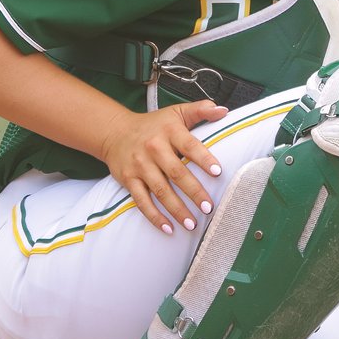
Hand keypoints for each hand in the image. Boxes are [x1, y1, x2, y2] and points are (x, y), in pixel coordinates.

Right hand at [103, 100, 226, 234]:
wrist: (115, 131)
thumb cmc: (153, 124)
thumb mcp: (176, 112)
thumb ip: (200, 110)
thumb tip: (223, 110)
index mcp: (169, 131)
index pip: (189, 145)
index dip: (203, 158)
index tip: (217, 172)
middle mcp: (154, 148)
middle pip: (176, 172)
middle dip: (193, 191)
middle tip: (208, 207)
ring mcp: (139, 166)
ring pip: (160, 190)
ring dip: (176, 209)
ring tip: (192, 224)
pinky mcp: (128, 179)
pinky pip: (141, 201)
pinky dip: (154, 216)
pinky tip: (168, 228)